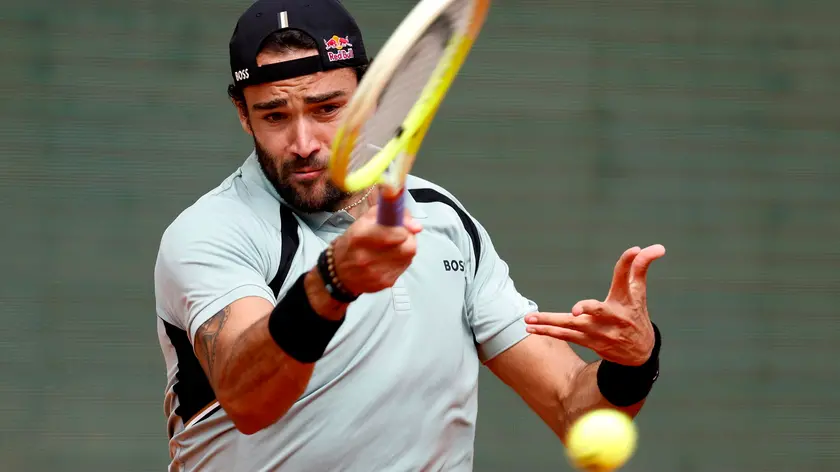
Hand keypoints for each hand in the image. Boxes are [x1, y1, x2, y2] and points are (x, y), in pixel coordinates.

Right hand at [331, 206, 421, 294]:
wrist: (339, 272)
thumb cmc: (353, 242)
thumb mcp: (364, 221)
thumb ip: (389, 213)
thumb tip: (416, 226)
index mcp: (360, 237)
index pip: (395, 234)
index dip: (404, 229)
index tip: (402, 227)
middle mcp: (367, 257)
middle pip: (408, 248)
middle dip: (409, 239)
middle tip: (402, 236)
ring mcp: (376, 273)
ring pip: (408, 258)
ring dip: (405, 249)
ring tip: (394, 247)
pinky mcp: (384, 284)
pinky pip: (403, 268)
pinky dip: (401, 261)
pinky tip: (390, 258)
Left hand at [525, 244, 665, 365]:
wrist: (640, 353)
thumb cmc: (636, 314)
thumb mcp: (639, 292)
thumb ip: (640, 267)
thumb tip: (656, 247)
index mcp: (626, 301)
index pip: (627, 277)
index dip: (630, 262)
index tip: (634, 250)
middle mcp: (612, 317)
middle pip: (597, 310)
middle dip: (587, 310)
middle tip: (576, 311)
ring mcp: (599, 332)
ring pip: (573, 327)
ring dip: (550, 323)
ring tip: (530, 319)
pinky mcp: (588, 342)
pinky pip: (566, 336)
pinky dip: (549, 332)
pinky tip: (531, 329)